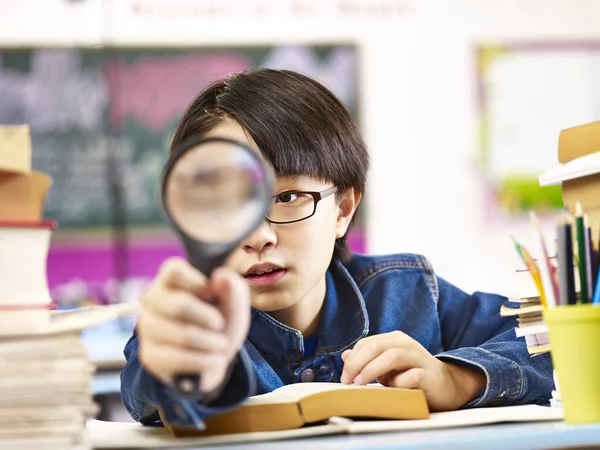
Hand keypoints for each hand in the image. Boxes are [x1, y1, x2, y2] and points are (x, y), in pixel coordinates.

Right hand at [137, 257, 250, 392]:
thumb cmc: (219, 322)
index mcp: (171, 279)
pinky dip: (203, 360)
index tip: (213, 295)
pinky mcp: (149, 355)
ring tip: (220, 345)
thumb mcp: (234, 304)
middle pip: (180, 306)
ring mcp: (147, 326)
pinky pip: (177, 358)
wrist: (213, 358)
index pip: (173, 271)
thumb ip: (232, 288)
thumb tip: (220, 277)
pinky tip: (213, 359)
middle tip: (220, 325)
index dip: (198, 283)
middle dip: (210, 319)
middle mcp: (153, 299)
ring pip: (182, 334)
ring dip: (211, 342)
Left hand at [340, 331, 485, 410]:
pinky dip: (398, 383)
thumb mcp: (386, 368)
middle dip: (357, 363)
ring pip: (392, 355)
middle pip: (376, 346)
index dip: (352, 360)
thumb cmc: (411, 376)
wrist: (446, 385)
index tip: (344, 378)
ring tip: (361, 384)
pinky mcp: (429, 374)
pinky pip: (411, 376)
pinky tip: (393, 390)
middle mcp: (406, 344)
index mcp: (394, 339)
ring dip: (372, 370)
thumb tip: (345, 355)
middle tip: (347, 381)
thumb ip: (367, 360)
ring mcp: (419, 357)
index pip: (366, 343)